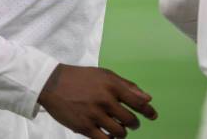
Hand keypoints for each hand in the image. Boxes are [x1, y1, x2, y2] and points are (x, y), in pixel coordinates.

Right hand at [38, 64, 157, 137]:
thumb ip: (126, 86)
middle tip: (129, 122)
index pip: (137, 101)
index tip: (153, 116)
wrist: (53, 83)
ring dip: (122, 132)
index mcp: (111, 85)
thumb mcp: (104, 75)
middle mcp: (105, 99)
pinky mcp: (84, 127)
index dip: (148, 111)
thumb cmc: (81, 78)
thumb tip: (148, 98)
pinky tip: (107, 134)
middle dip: (133, 123)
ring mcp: (94, 114)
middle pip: (130, 120)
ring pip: (120, 133)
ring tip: (117, 127)